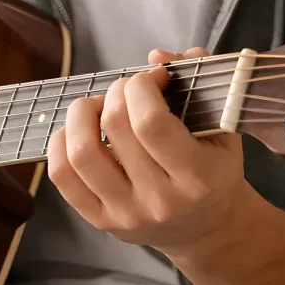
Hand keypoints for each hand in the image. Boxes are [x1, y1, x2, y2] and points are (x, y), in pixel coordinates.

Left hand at [46, 47, 251, 258]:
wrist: (206, 229)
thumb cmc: (214, 170)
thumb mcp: (223, 125)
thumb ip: (199, 80)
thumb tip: (156, 56)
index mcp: (198, 177)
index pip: (150, 122)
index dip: (142, 86)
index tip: (152, 77)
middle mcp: (160, 200)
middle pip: (116, 127)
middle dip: (116, 91)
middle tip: (127, 89)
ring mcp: (127, 214)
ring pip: (81, 153)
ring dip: (82, 113)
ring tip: (97, 106)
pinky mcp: (100, 221)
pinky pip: (62, 177)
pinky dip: (61, 143)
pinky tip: (78, 131)